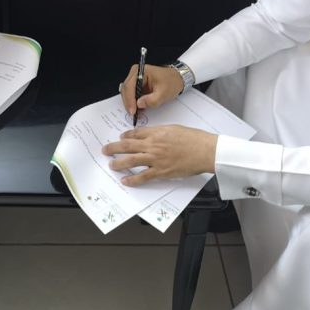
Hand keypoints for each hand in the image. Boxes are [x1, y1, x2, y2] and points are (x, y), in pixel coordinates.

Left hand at [102, 125, 217, 185]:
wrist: (204, 151)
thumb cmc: (193, 138)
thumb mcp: (174, 129)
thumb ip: (160, 132)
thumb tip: (151, 134)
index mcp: (156, 133)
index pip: (136, 133)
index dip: (126, 135)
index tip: (120, 137)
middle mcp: (153, 145)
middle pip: (128, 146)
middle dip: (114, 148)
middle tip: (105, 150)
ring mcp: (155, 159)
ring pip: (131, 161)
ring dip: (119, 163)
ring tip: (111, 165)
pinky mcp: (161, 172)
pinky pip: (143, 176)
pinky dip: (132, 179)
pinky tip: (125, 181)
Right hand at [120, 64, 183, 117]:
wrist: (177, 79)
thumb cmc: (172, 82)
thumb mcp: (164, 93)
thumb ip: (152, 100)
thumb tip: (139, 104)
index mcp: (141, 71)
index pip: (129, 86)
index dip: (129, 100)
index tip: (132, 111)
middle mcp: (135, 73)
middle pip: (126, 89)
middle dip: (129, 103)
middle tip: (133, 114)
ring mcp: (135, 78)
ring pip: (127, 93)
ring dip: (130, 103)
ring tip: (136, 113)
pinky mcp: (137, 84)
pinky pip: (131, 94)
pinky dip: (133, 102)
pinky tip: (138, 109)